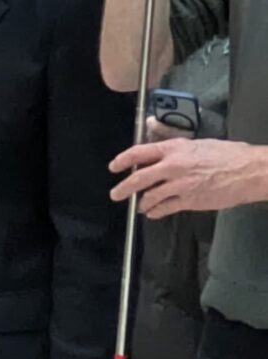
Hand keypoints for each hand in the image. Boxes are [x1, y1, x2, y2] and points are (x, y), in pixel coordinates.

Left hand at [111, 132, 267, 218]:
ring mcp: (180, 186)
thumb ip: (175, 152)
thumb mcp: (196, 145)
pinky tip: (153, 213)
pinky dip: (156, 212)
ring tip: (139, 206)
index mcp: (173, 149)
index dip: (122, 160)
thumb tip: (159, 158)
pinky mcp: (190, 201)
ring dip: (142, 203)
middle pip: (139, 178)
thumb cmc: (226, 154)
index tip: (113, 167)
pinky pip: (166, 208)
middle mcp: (172, 166)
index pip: (138, 153)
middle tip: (115, 194)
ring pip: (151, 196)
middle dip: (124, 188)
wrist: (246, 171)